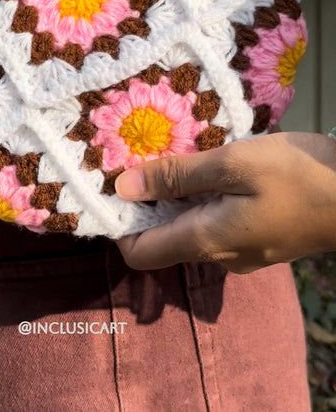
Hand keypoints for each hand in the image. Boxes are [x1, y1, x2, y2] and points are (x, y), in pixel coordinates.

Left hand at [114, 132, 335, 273]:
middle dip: (145, 203)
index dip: (119, 223)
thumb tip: (123, 187)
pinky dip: (201, 198)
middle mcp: (218, 256)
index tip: (113, 184)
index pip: (139, 254)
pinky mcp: (258, 238)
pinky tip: (209, 167)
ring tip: (173, 155)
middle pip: (162, 239)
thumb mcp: (233, 164)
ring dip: (174, 197)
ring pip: (188, 229)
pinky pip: (214, 223)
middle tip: (141, 156)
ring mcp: (241, 251)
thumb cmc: (298, 176)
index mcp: (205, 241)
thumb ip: (177, 175)